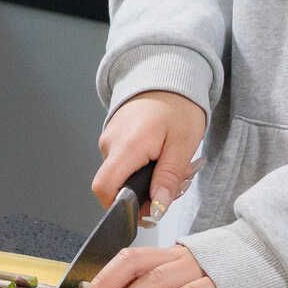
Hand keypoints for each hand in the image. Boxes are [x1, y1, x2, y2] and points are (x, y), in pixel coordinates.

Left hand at [75, 242, 220, 287]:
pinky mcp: (218, 286)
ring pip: (156, 280)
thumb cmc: (214, 273)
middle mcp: (176, 258)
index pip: (124, 261)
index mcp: (164, 254)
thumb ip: (152, 284)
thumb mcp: (180, 274)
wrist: (262, 260)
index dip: (99, 280)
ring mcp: (197, 270)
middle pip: (132, 265)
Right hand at [93, 89, 208, 220]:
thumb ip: (167, 179)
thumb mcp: (182, 145)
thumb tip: (157, 209)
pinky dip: (144, 169)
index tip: (148, 212)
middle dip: (147, 196)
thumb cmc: (178, 106)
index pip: (105, 189)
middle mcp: (110, 144)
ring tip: (174, 165)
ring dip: (149, 181)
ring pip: (122, 177)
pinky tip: (163, 157)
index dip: (121, 209)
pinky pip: (124, 164)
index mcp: (126, 146)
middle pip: (117, 187)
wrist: (167, 76)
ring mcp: (109, 140)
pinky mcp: (114, 139)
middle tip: (177, 184)